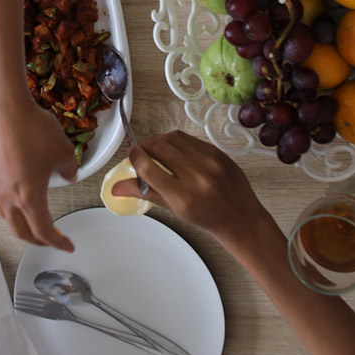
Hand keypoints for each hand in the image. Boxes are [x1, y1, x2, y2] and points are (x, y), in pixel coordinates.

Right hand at [0, 98, 76, 251]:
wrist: (3, 107)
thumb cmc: (32, 129)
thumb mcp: (64, 151)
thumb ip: (70, 170)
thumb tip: (69, 175)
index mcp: (29, 198)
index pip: (43, 231)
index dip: (57, 243)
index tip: (67, 246)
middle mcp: (9, 197)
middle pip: (21, 232)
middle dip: (38, 241)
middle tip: (52, 240)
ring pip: (8, 219)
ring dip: (22, 227)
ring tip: (35, 223)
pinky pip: (0, 201)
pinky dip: (12, 210)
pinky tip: (19, 198)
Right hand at [112, 131, 269, 248]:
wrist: (239, 216)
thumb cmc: (205, 216)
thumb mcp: (173, 209)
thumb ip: (143, 193)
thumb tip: (115, 188)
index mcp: (183, 197)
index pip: (149, 168)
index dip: (135, 157)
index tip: (131, 154)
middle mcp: (197, 177)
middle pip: (159, 147)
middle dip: (145, 146)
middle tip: (142, 152)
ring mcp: (210, 162)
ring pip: (173, 138)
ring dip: (159, 140)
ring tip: (157, 150)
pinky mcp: (218, 152)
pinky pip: (189, 138)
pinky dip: (177, 141)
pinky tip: (175, 150)